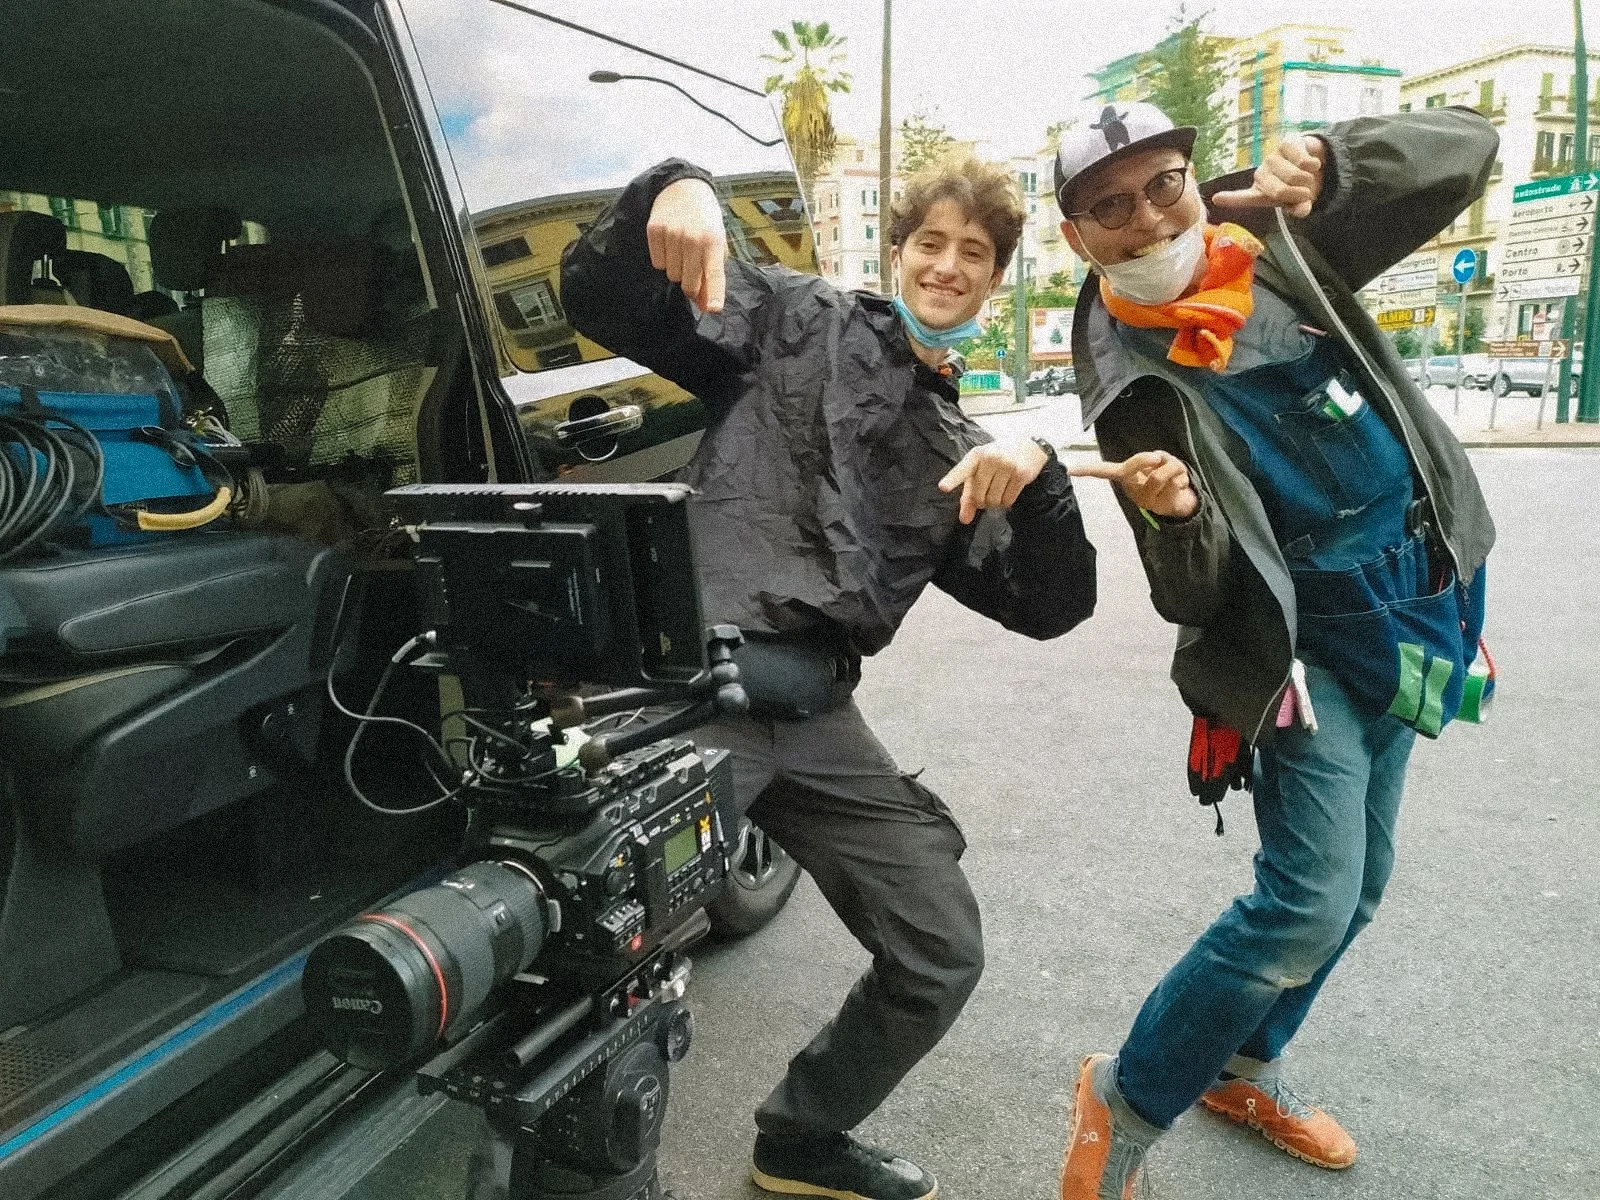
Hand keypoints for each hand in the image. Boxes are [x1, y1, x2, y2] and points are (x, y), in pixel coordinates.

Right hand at [647, 178, 726, 312]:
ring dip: (676, 269)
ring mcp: (672, 234)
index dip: (714, 293)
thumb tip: (706, 307)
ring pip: (671, 275)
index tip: (713, 309)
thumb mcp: (716, 243)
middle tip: (692, 270)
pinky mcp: (654, 230)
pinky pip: (657, 263)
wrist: (684, 187)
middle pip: (689, 283)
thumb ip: (713, 275)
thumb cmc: (705, 221)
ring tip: (682, 250)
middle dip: (691, 285)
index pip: (714, 273)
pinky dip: (663, 259)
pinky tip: (669, 243)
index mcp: (714, 241)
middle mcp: (693, 238)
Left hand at [938, 439, 1048, 524]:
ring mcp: (1007, 465)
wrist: (1028, 445)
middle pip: (979, 495)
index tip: (943, 487)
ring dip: (995, 502)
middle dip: (981, 501)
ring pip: (994, 500)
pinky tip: (1008, 490)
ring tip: (999, 489)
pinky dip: (1006, 501)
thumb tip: (964, 520)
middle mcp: (990, 459)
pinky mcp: (1020, 473)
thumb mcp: (980, 470)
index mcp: (975, 455)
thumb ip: (969, 495)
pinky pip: (1008, 500)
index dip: (952, 479)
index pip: (962, 470)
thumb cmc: (998, 459)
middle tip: (987, 493)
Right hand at [1070, 450, 1198, 519]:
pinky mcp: (1162, 505)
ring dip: (1175, 467)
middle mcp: (1132, 490)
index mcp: (1126, 478)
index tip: (1069, 471)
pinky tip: (1181, 485)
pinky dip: (1183, 477)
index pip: (1104, 472)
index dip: (1087, 470)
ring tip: (1176, 472)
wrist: (1181, 503)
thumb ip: (1154, 459)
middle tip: (1158, 457)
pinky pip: (1176, 481)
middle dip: (1145, 458)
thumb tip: (1156, 459)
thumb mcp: (1158, 462)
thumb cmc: (1165, 478)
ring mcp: (1146, 500)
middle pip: (1130, 468)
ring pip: (1160, 473)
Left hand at [1211, 135, 1326, 218]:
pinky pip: (1303, 161)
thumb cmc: (1300, 186)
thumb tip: (1302, 211)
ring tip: (1307, 177)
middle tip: (1304, 192)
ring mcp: (1271, 157)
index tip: (1217, 199)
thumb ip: (1299, 208)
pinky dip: (1314, 166)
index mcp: (1259, 192)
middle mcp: (1261, 174)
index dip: (1231, 199)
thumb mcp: (1298, 202)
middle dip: (1299, 194)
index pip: (1243, 198)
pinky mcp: (1286, 143)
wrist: (1315, 162)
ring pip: (1294, 175)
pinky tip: (1311, 163)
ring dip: (1308, 180)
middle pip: (1280, 192)